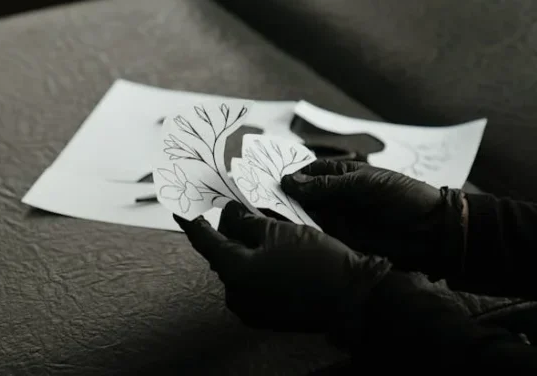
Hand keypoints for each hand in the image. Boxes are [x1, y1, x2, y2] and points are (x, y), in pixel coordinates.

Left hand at [174, 201, 389, 332]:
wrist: (354, 298)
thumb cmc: (318, 261)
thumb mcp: (279, 230)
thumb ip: (246, 221)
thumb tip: (229, 214)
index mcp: (235, 272)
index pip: (204, 240)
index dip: (192, 220)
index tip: (182, 207)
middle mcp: (238, 295)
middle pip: (223, 254)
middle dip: (229, 231)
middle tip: (237, 208)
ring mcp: (252, 309)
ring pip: (240, 268)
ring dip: (247, 248)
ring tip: (265, 227)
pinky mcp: (268, 315)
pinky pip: (254, 283)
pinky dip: (259, 265)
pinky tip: (276, 251)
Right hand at [279, 160, 465, 276]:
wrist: (430, 233)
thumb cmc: (403, 199)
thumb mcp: (364, 184)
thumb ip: (327, 185)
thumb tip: (290, 182)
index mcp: (347, 175)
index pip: (312, 172)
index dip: (293, 176)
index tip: (269, 181)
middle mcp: (339, 197)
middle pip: (306, 195)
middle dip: (287, 198)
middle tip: (260, 202)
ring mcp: (340, 220)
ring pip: (308, 216)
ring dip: (291, 217)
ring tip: (266, 219)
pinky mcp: (342, 241)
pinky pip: (318, 237)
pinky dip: (303, 236)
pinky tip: (285, 236)